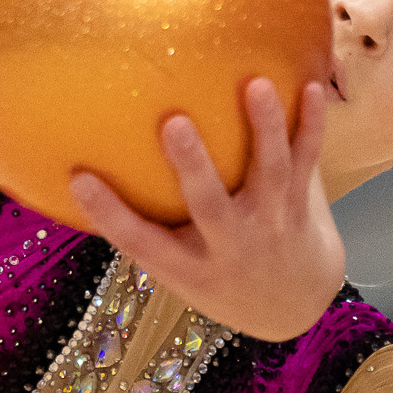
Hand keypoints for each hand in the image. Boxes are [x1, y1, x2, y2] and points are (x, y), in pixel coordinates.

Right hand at [67, 78, 345, 341]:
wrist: (291, 307)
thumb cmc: (214, 274)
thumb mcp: (176, 266)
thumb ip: (142, 226)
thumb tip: (79, 163)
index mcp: (187, 265)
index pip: (141, 242)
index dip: (108, 213)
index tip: (78, 177)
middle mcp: (230, 246)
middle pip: (210, 206)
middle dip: (193, 166)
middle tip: (174, 123)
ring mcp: (270, 226)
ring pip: (269, 175)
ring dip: (264, 129)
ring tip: (257, 85)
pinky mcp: (301, 207)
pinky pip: (307, 161)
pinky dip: (312, 125)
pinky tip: (314, 87)